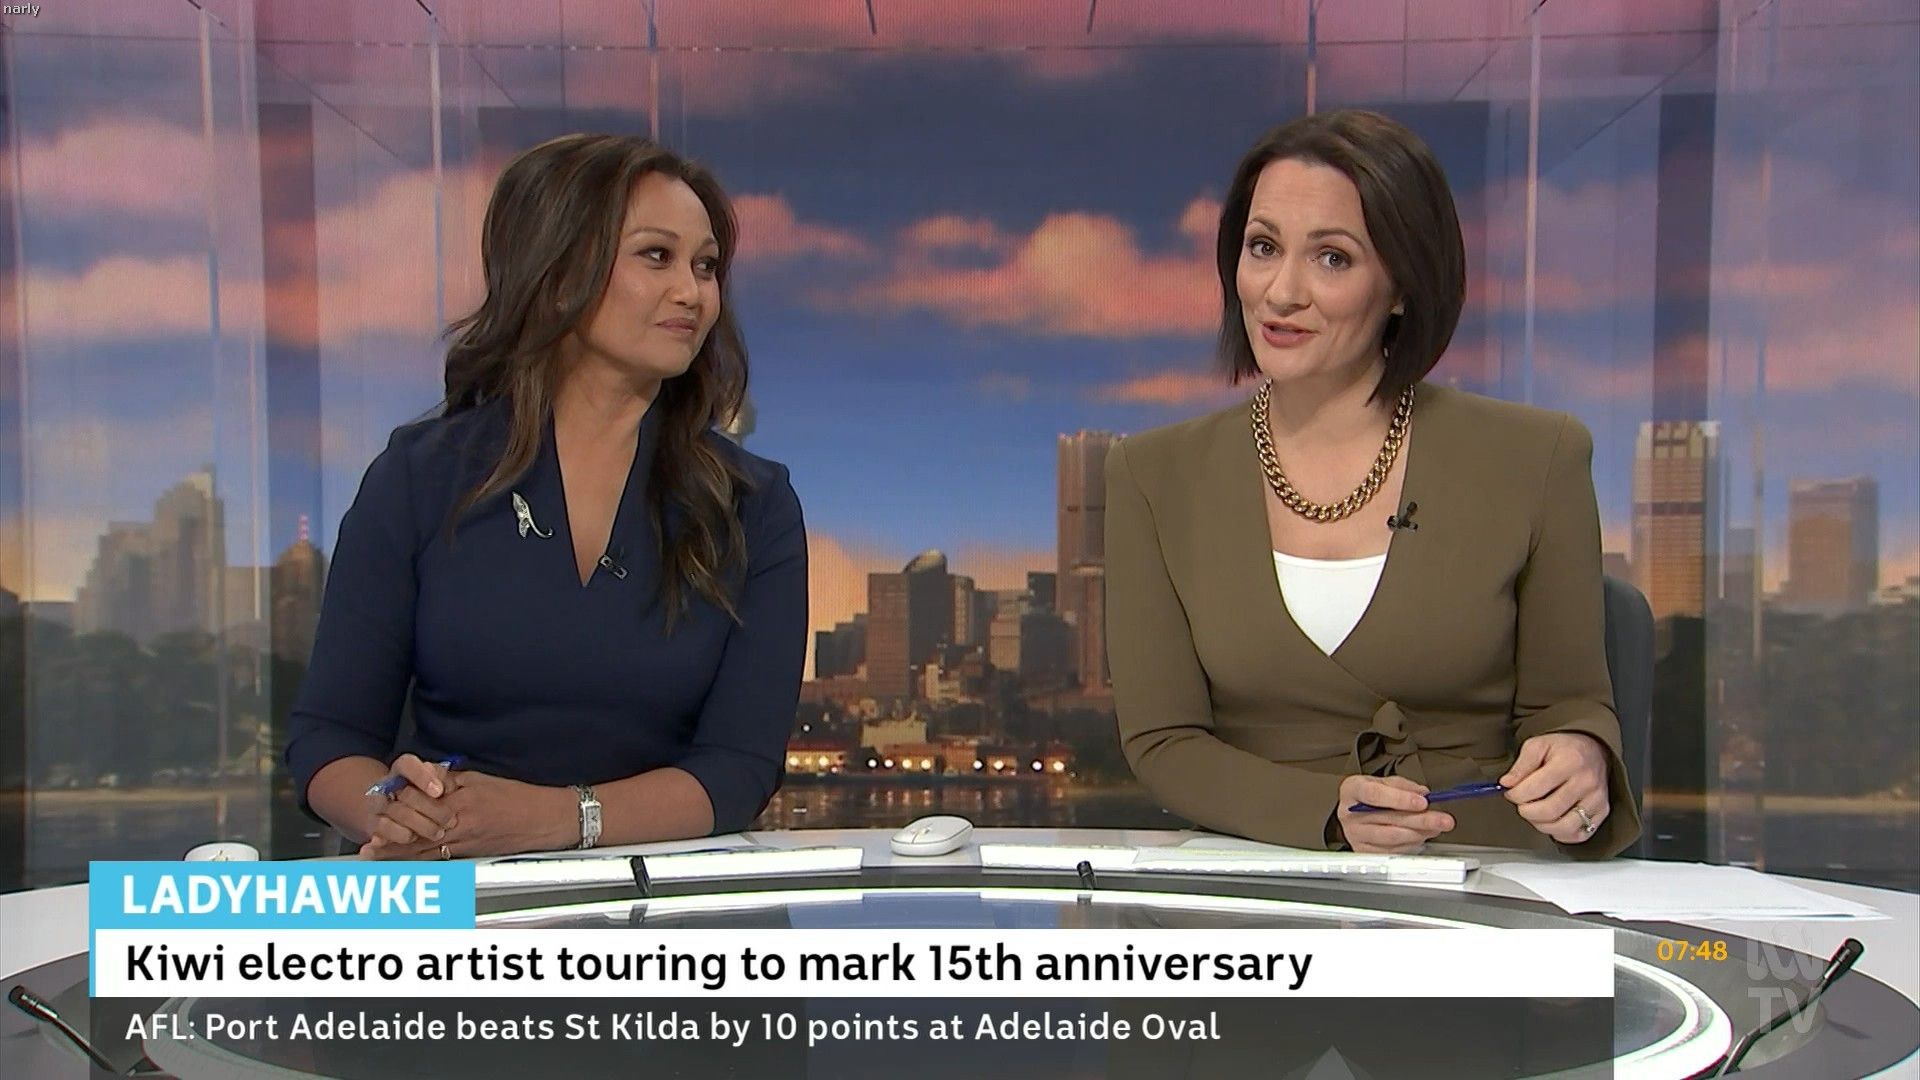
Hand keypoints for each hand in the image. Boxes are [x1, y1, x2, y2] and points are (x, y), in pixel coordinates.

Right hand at [361, 754, 457, 847]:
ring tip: (438, 833)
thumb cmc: (423, 791)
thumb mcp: (436, 780)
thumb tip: (446, 787)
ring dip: (422, 826)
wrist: (393, 805)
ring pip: (398, 813)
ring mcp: (377, 804)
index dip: (423, 777)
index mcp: (403, 768)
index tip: (438, 792)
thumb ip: (444, 779)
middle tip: (450, 820)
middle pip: (408, 794)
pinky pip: (385, 830)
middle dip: (433, 810)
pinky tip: (414, 838)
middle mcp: (386, 784)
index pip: (408, 765)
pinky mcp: (373, 824)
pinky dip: (401, 835)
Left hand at [361, 770, 573, 859]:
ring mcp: (464, 844)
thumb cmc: (518, 798)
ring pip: (421, 851)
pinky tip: (400, 867)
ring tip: (372, 857)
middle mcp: (459, 826)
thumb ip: (450, 779)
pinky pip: (437, 861)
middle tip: (369, 842)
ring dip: (394, 855)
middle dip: (390, 833)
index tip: (385, 800)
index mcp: (461, 802)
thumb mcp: (481, 779)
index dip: (400, 802)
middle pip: (415, 832)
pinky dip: (416, 863)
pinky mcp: (470, 855)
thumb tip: (426, 775)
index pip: (420, 803)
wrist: (545, 820)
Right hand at [1334, 775, 1454, 853]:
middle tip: (1442, 819)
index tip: (1422, 802)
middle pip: (1388, 819)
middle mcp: (1349, 813)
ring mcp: (1355, 834)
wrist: (1355, 812)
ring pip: (1392, 837)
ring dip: (1419, 833)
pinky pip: (1392, 851)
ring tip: (1435, 828)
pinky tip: (1420, 836)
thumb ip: (1405, 786)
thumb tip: (1423, 794)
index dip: (1400, 799)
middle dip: (1421, 820)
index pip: (1375, 794)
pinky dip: (1411, 844)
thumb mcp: (1385, 782)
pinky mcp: (1363, 851)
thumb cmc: (1371, 796)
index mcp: (1353, 790)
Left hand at [1500, 732, 1609, 843]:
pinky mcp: (1602, 812)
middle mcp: (1586, 782)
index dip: (1516, 794)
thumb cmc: (1565, 749)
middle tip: (1522, 804)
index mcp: (1570, 761)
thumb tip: (1507, 784)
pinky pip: (1578, 834)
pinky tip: (1553, 821)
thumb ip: (1520, 765)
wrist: (1594, 750)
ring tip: (1535, 814)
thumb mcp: (1538, 745)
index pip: (1535, 788)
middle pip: (1549, 811)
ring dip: (1541, 825)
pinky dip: (1561, 834)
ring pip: (1564, 827)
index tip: (1511, 792)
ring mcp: (1597, 799)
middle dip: (1526, 811)